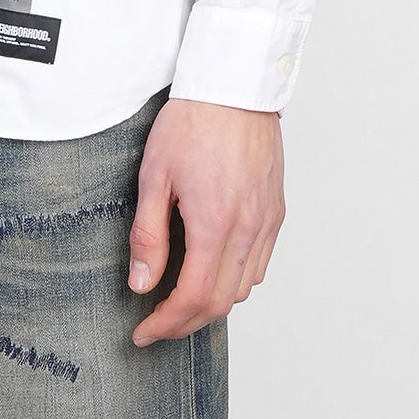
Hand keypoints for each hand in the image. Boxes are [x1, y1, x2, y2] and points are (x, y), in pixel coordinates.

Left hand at [127, 96, 284, 341]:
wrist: (234, 86)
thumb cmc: (192, 123)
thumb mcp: (154, 175)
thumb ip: (148, 235)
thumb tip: (142, 284)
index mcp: (215, 223)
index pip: (193, 297)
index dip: (166, 323)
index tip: (144, 332)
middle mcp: (248, 229)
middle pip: (221, 303)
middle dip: (186, 323)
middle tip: (157, 324)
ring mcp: (267, 221)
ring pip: (244, 288)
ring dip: (212, 304)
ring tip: (180, 299)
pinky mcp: (276, 211)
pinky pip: (260, 264)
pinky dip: (236, 280)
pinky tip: (213, 270)